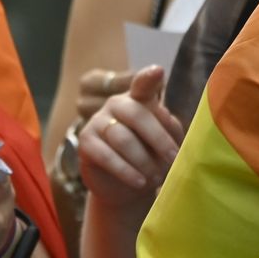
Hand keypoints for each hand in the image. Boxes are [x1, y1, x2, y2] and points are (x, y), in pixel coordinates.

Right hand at [79, 65, 183, 209]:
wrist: (126, 187)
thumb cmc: (150, 159)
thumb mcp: (166, 145)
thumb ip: (170, 131)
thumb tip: (170, 125)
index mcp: (139, 100)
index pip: (143, 84)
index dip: (149, 77)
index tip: (158, 70)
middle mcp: (117, 104)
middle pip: (137, 114)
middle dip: (159, 139)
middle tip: (173, 159)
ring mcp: (98, 121)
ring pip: (122, 138)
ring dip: (143, 161)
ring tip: (157, 178)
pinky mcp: (85, 141)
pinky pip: (105, 155)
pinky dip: (125, 170)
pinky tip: (139, 182)